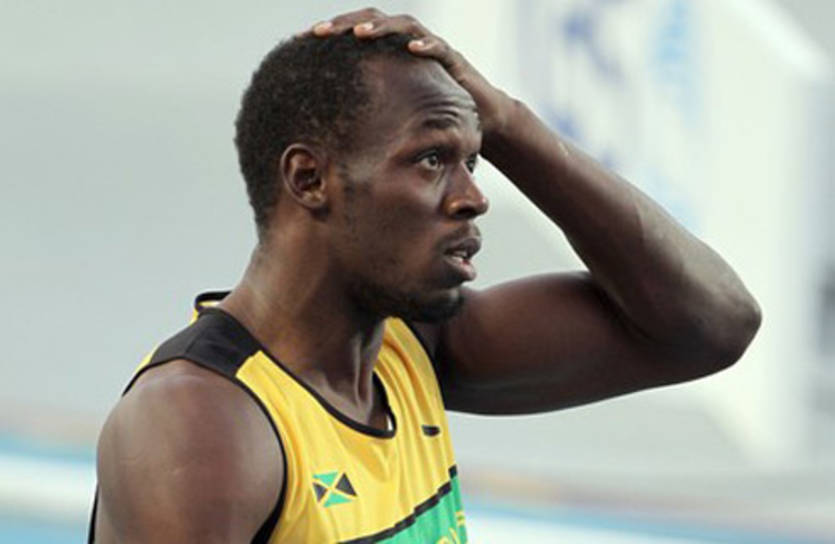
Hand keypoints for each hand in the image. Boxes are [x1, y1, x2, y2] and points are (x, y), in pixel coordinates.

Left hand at [304, 8, 514, 137]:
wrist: (478, 118)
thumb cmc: (432, 113)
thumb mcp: (393, 109)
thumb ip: (368, 107)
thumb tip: (327, 125)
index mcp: (391, 51)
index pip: (356, 31)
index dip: (331, 31)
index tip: (302, 40)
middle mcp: (409, 42)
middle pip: (374, 20)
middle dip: (346, 23)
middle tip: (320, 32)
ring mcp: (432, 47)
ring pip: (404, 25)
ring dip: (381, 28)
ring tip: (360, 34)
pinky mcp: (455, 60)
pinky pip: (440, 47)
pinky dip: (427, 45)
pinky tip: (412, 48)